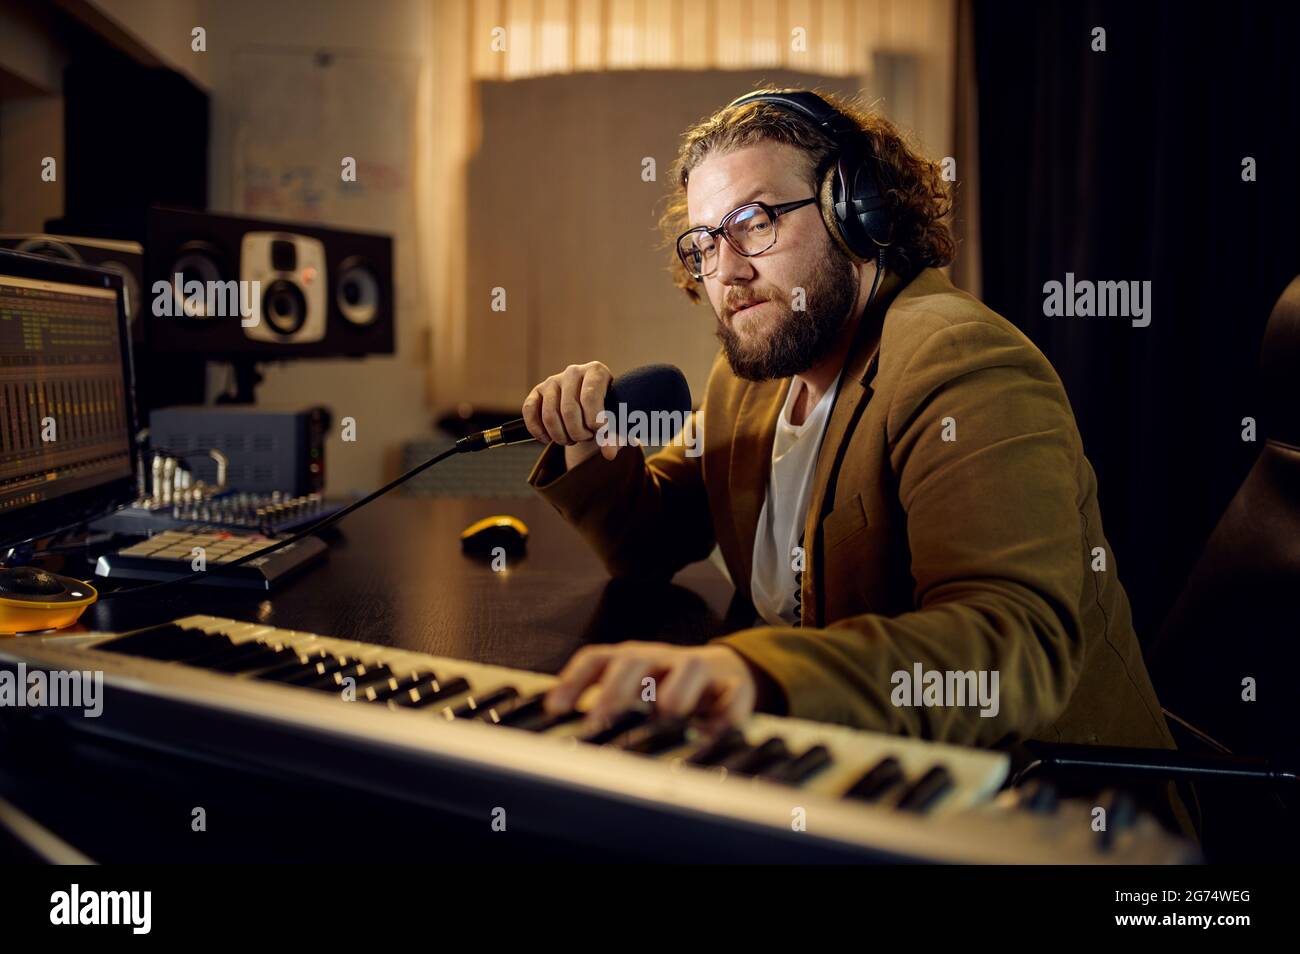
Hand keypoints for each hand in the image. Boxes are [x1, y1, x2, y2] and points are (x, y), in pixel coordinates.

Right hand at [521, 361, 617, 467]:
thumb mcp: (616, 424)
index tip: (599, 431)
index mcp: (596, 372)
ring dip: (560, 436)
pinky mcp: (537, 391)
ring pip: (549, 415)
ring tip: (572, 439)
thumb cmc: (607, 413)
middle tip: (586, 437)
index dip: (594, 421)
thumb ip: (615, 438)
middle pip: (568, 410)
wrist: (591, 407)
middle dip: (578, 433)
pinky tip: (549, 439)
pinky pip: (529, 411)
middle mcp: (573, 372)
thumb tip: (609, 453)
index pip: (590, 397)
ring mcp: (553, 380)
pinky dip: (538, 431)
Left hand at [544, 642, 760, 731]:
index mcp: (631, 659)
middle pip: (637, 660)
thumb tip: (561, 727)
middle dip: (616, 689)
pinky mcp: (734, 685)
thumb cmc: (669, 686)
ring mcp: (699, 669)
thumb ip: (603, 706)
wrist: (728, 673)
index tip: (555, 708)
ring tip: (667, 714)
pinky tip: (714, 734)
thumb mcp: (633, 691)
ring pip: (689, 668)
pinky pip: (733, 695)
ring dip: (676, 691)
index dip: (574, 680)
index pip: (598, 659)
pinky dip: (726, 714)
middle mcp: (661, 659)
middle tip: (600, 720)